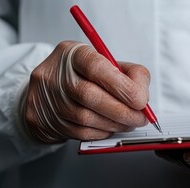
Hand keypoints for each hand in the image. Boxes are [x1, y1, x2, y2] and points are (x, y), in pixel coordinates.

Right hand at [21, 41, 149, 143]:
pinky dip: (102, 131)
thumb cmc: (83, 75)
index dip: (123, 87)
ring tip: (129, 123)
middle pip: (90, 96)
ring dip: (115, 124)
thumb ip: (127, 74)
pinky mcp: (47, 122)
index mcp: (73, 54)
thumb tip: (142, 97)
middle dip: (123, 111)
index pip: (97, 67)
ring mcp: (50, 100)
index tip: (141, 100)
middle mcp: (56, 75)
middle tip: (141, 118)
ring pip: (86, 118)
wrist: (46, 91)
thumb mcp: (104, 61)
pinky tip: (111, 127)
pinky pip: (81, 132)